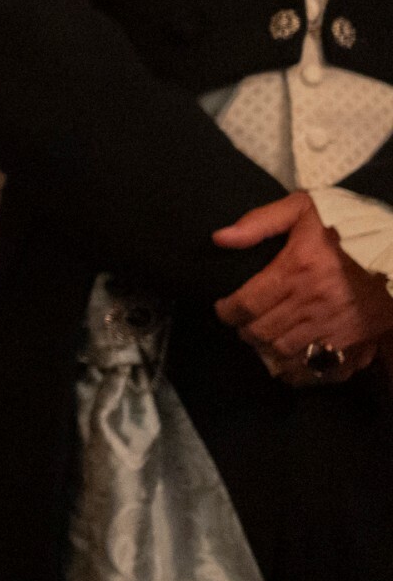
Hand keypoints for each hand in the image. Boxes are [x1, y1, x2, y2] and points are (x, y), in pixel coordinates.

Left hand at [215, 193, 392, 382]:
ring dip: (269, 350)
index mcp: (296, 271)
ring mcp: (336, 327)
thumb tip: (221, 238)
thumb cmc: (347, 227)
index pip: (246, 304)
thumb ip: (260, 222)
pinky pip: (322, 370)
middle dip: (246, 331)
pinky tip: (295, 361)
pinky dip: (303, 371)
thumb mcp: (303, 209)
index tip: (225, 308)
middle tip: (246, 324)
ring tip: (266, 340)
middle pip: (261, 333)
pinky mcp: (358, 343)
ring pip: (286, 354)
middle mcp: (313, 304)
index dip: (227, 311)